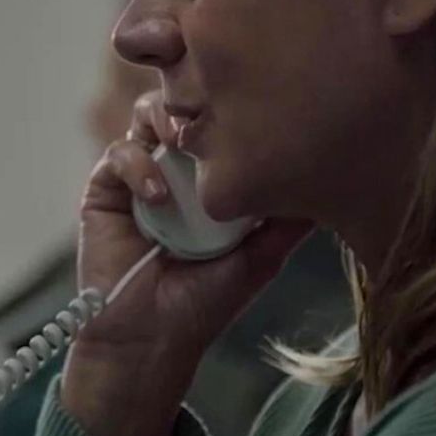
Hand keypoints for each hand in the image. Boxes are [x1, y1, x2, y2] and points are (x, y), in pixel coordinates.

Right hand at [74, 90, 315, 362]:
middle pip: (185, 102)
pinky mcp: (106, 189)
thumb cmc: (205, 303)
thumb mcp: (261, 258)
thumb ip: (287, 222)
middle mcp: (176, 167)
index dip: (237, 106)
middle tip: (216, 112)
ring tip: (183, 141)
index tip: (260, 107)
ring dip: (166, 117)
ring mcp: (139, 174)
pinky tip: (158, 197)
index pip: (223, 120)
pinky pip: (119, 153)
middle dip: (200, 96)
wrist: (152, 339)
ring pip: (147, 114)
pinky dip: (139, 165)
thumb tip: (329, 180)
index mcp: (211, 177)